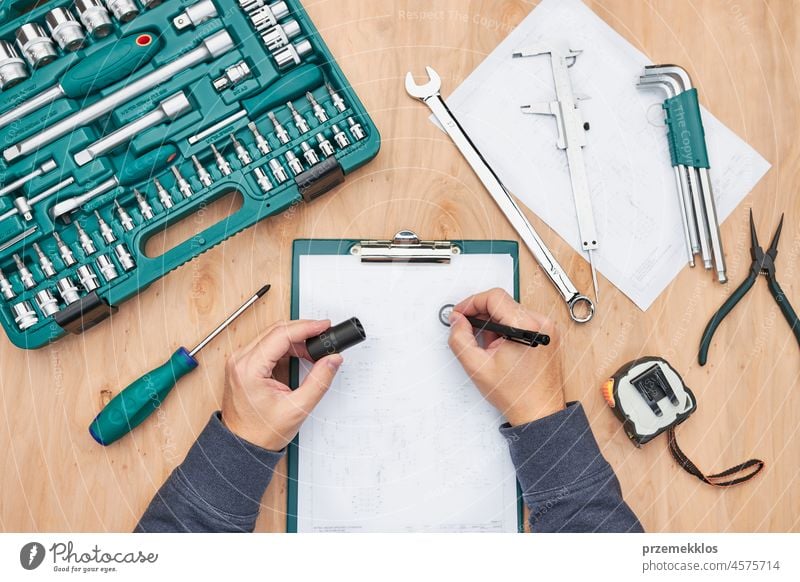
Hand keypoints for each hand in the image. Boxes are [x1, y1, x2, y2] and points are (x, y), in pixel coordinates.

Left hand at [222, 319, 341, 450]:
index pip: (281, 335)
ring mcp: (239, 360)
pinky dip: (286, 346)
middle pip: (276, 330)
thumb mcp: (297, 408)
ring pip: (272, 335)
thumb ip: (319, 381)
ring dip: (295, 338)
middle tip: (323, 336)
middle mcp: (240, 360)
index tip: (324, 326)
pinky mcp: (243, 364)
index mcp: (249, 368)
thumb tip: (332, 360)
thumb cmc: (260, 432)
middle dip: (303, 330)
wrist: (242, 445)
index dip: (306, 327)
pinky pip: (267, 344)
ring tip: (313, 351)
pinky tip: (299, 354)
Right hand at [448, 288, 564, 425]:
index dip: (472, 302)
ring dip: (495, 324)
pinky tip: (502, 348)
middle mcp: (541, 323)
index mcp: (526, 326)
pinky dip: (507, 329)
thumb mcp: (477, 366)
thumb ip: (460, 338)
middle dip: (482, 315)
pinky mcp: (549, 335)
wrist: (539, 412)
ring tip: (490, 347)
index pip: (494, 297)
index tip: (461, 313)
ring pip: (511, 311)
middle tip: (470, 332)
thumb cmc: (515, 394)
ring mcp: (548, 328)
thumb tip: (457, 320)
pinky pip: (522, 321)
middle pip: (503, 303)